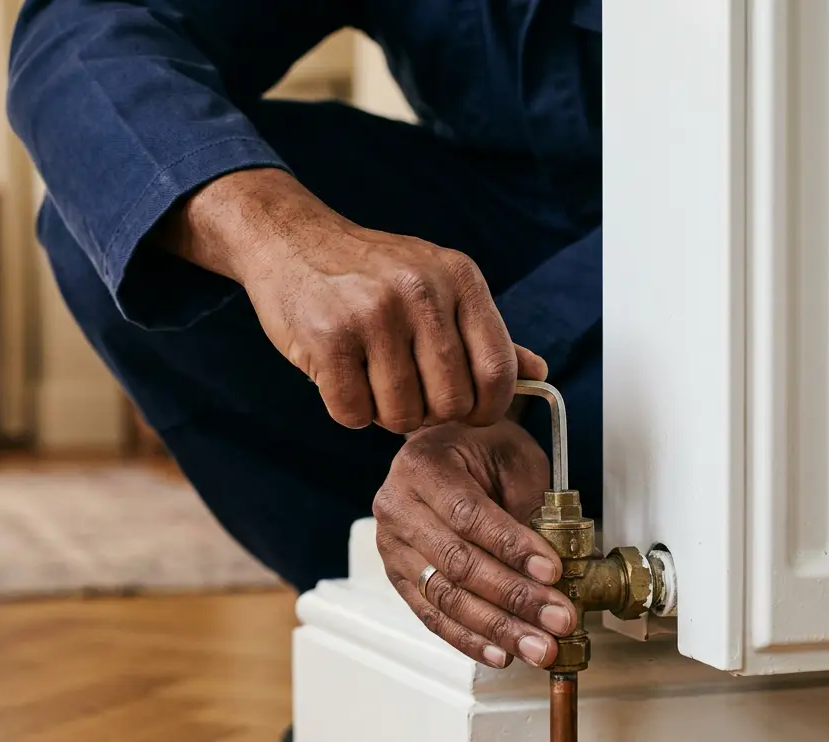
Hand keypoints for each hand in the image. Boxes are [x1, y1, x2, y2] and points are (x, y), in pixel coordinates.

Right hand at [155, 168, 547, 432]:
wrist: (291, 239)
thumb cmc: (369, 273)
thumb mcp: (436, 284)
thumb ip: (482, 333)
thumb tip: (537, 372)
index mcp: (459, 277)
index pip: (498, 370)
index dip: (486, 408)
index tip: (466, 412)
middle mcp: (421, 292)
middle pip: (451, 402)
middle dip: (429, 414)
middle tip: (407, 394)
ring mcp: (373, 314)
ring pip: (401, 415)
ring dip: (384, 413)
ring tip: (370, 381)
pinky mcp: (328, 339)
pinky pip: (353, 414)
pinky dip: (347, 411)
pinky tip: (340, 378)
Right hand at [373, 420, 575, 668]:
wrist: (447, 448)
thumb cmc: (480, 449)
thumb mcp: (512, 459)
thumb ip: (529, 507)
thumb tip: (555, 570)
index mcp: (423, 465)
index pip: (467, 514)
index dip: (511, 547)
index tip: (552, 571)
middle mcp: (398, 506)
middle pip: (456, 562)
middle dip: (513, 597)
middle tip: (557, 618)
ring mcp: (393, 546)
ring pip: (445, 596)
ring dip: (497, 628)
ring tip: (538, 646)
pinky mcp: (399, 576)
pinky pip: (432, 615)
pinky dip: (469, 638)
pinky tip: (500, 652)